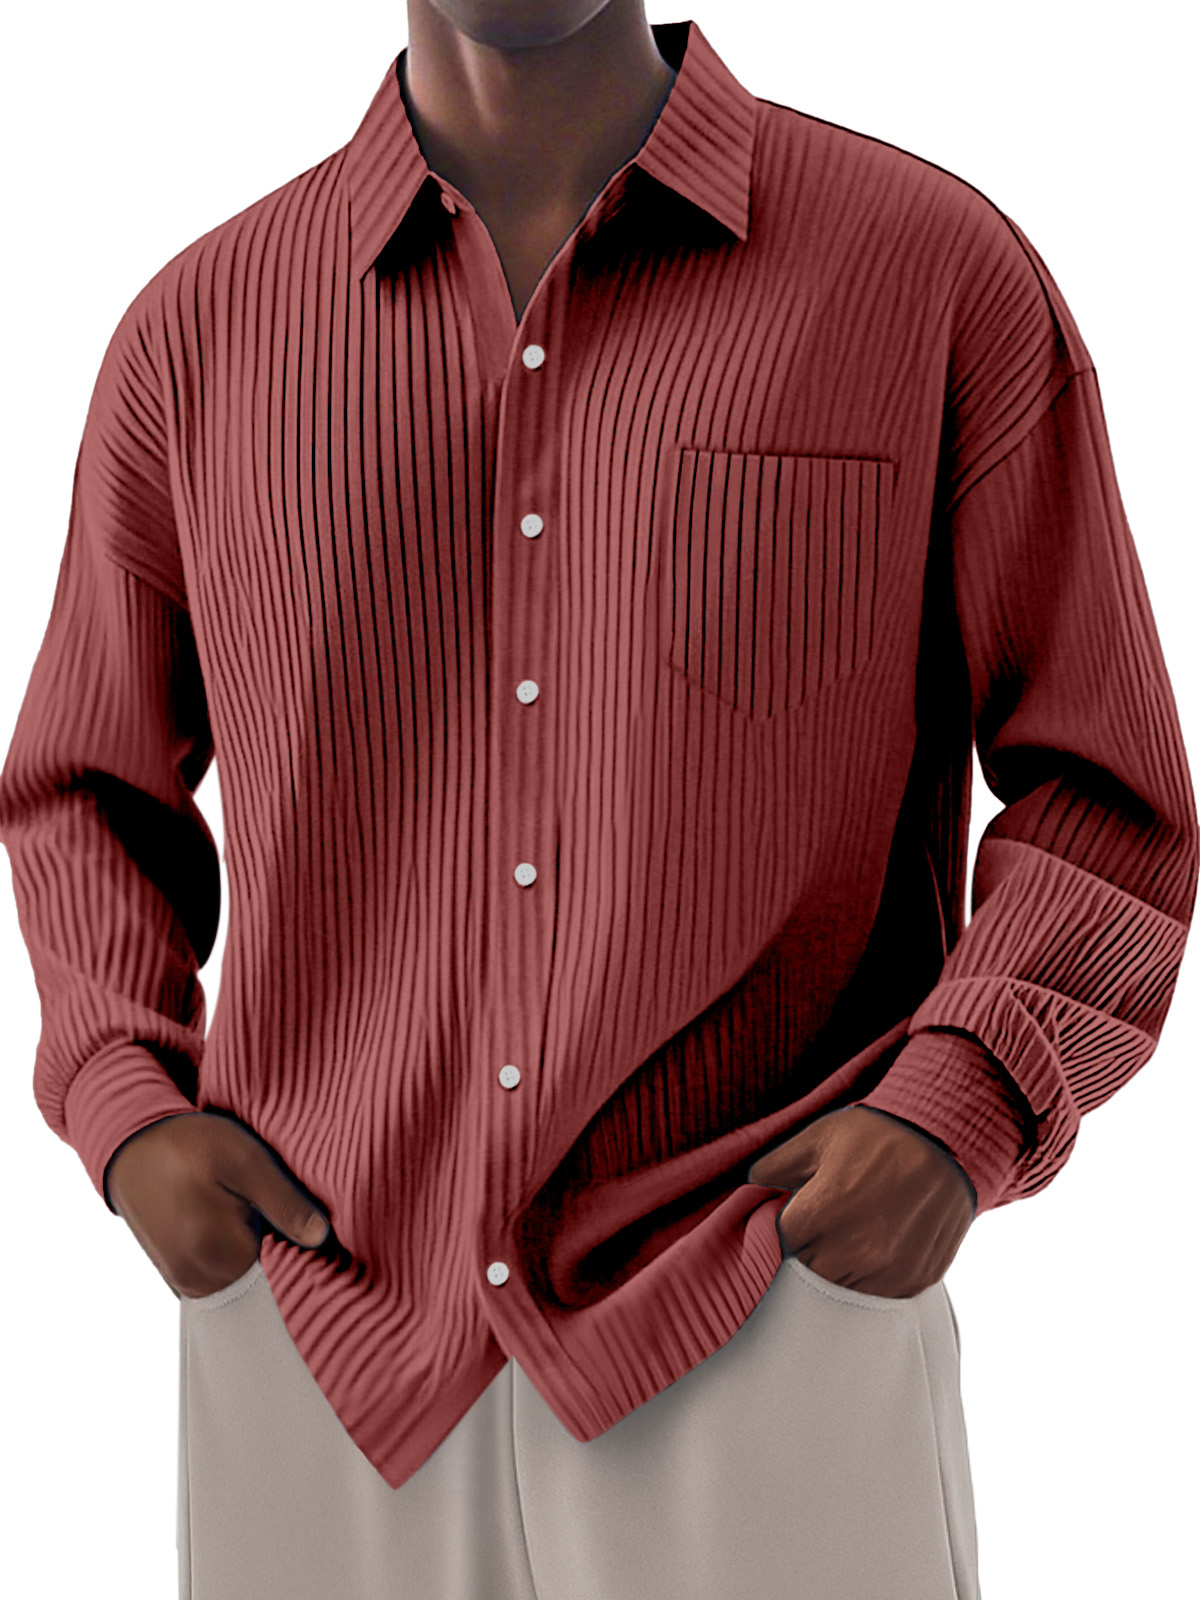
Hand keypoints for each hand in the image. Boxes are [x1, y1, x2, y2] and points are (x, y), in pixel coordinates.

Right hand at [106, 1111, 330, 1299]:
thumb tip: (320, 1236)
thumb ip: (283, 1201)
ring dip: (251, 1257)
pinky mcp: (174, 1273)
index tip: (300, 1225)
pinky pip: (216, 1279)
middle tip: (272, 1213)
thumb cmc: (189, 1145)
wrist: (131, 1143)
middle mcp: (197, 1280)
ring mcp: (182, 1281)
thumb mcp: (245, 1159)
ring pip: (237, 1282)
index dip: (296, 1248)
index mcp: (219, 1254)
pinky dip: (229, 1260)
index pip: (280, 1274)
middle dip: (274, 1255)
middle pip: (258, 1284)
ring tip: (251, 1216)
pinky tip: (232, 1226)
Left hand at [746, 1105, 974, 1297]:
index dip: (782, 1225)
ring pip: (842, 1287)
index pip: (780, 1241)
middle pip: (808, 1269)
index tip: (792, 1213)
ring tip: (851, 1232)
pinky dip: (872, 1277)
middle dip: (808, 1248)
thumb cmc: (876, 1136)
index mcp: (823, 1212)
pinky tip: (877, 1244)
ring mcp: (887, 1271)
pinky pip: (878, 1295)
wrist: (944, 1141)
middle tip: (823, 1221)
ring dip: (838, 1266)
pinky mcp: (914, 1280)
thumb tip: (748, 1186)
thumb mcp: (817, 1137)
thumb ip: (775, 1166)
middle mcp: (854, 1249)